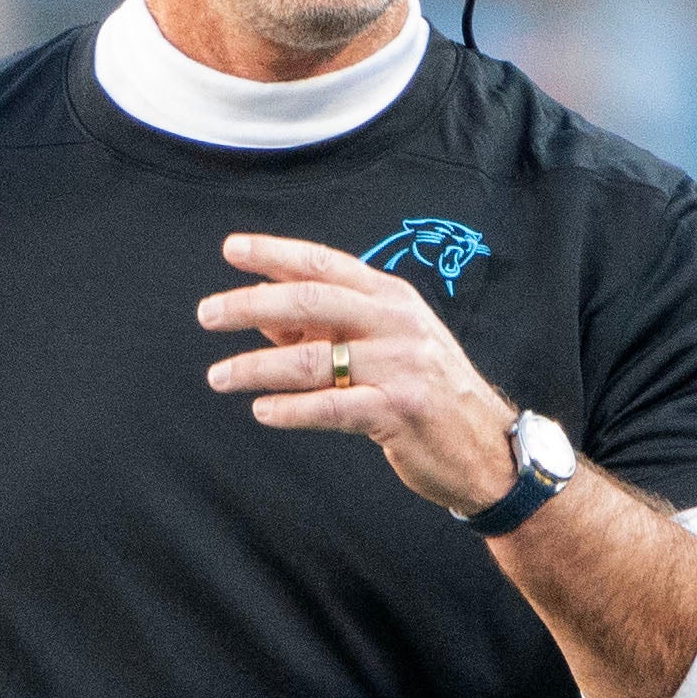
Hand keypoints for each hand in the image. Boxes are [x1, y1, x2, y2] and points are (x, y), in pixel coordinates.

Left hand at [197, 232, 519, 514]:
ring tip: (220, 376)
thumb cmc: (428, 393)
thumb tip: (261, 311)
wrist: (489, 449)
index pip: (324, 264)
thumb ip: (327, 327)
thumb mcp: (385, 345)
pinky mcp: (399, 411)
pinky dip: (290, 409)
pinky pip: (331, 407)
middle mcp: (397, 323)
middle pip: (311, 302)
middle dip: (251, 304)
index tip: (232, 249)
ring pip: (313, 359)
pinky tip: (263, 411)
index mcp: (391, 297)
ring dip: (256, 367)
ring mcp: (401, 366)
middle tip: (208, 314)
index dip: (275, 253)